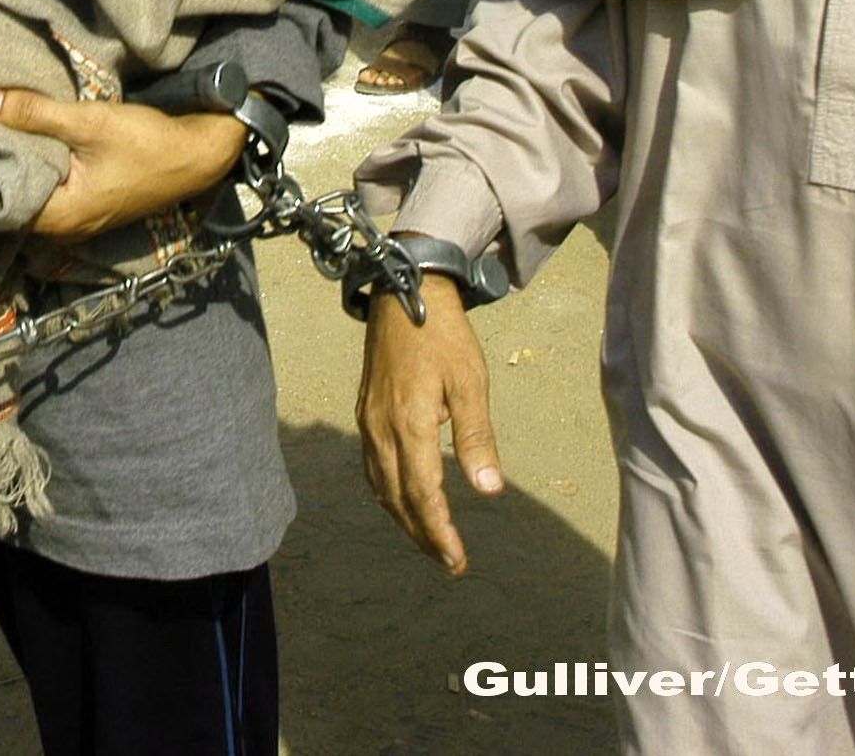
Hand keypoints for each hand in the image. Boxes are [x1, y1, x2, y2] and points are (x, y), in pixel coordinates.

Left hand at [0, 88, 246, 240]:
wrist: (200, 155)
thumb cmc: (148, 143)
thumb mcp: (90, 122)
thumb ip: (37, 113)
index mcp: (62, 217)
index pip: (0, 203)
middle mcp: (66, 228)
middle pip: (14, 200)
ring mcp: (79, 219)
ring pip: (32, 194)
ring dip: (17, 166)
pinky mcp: (89, 205)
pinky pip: (50, 191)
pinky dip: (38, 169)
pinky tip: (26, 142)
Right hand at [358, 274, 502, 573]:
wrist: (404, 294)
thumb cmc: (444, 336)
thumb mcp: (470, 383)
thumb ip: (477, 438)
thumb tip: (489, 489)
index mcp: (409, 424)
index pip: (423, 494)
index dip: (439, 532)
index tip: (457, 560)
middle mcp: (381, 429)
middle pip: (398, 499)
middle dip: (422, 535)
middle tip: (449, 562)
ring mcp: (368, 422)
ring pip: (381, 487)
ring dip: (404, 519)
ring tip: (430, 540)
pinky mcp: (365, 413)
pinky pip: (373, 468)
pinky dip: (389, 494)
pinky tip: (404, 499)